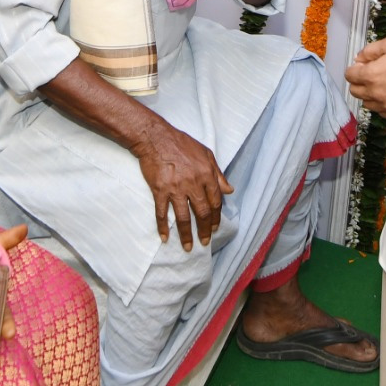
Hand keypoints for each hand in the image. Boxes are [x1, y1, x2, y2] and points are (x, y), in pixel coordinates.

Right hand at [130, 121, 233, 250]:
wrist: (155, 138)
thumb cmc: (181, 143)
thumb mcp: (206, 154)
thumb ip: (218, 173)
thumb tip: (229, 190)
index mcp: (207, 174)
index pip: (215, 202)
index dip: (216, 217)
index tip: (215, 227)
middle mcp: (193, 183)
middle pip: (202, 213)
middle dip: (205, 230)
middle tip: (205, 242)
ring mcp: (175, 188)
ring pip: (184, 217)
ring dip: (186, 235)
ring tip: (188, 247)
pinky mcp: (160, 190)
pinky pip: (162, 212)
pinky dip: (163, 227)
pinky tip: (165, 238)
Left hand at [345, 38, 385, 117]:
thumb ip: (370, 50)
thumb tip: (359, 58)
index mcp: (371, 75)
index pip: (349, 75)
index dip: (355, 68)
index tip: (364, 64)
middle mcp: (375, 93)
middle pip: (354, 91)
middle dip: (358, 82)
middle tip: (371, 74)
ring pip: (366, 103)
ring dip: (369, 94)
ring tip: (381, 85)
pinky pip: (381, 111)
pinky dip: (381, 104)